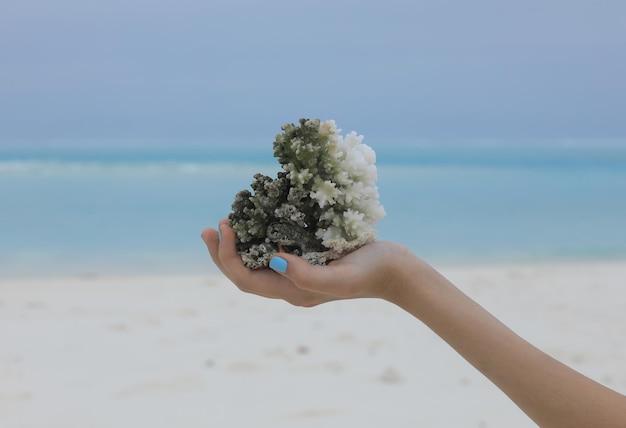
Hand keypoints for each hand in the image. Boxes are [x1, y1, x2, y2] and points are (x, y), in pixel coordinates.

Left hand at [201, 218, 409, 306]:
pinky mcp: (308, 259)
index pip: (246, 279)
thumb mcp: (340, 278)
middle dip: (222, 253)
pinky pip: (273, 251)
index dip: (227, 256)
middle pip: (244, 274)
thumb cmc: (371, 272)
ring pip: (256, 264)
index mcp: (293, 292)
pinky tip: (257, 222)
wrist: (396, 271)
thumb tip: (271, 261)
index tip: (224, 227)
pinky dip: (258, 238)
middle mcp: (290, 286)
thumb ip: (306, 276)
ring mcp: (298, 273)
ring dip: (237, 246)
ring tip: (226, 224)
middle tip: (212, 227)